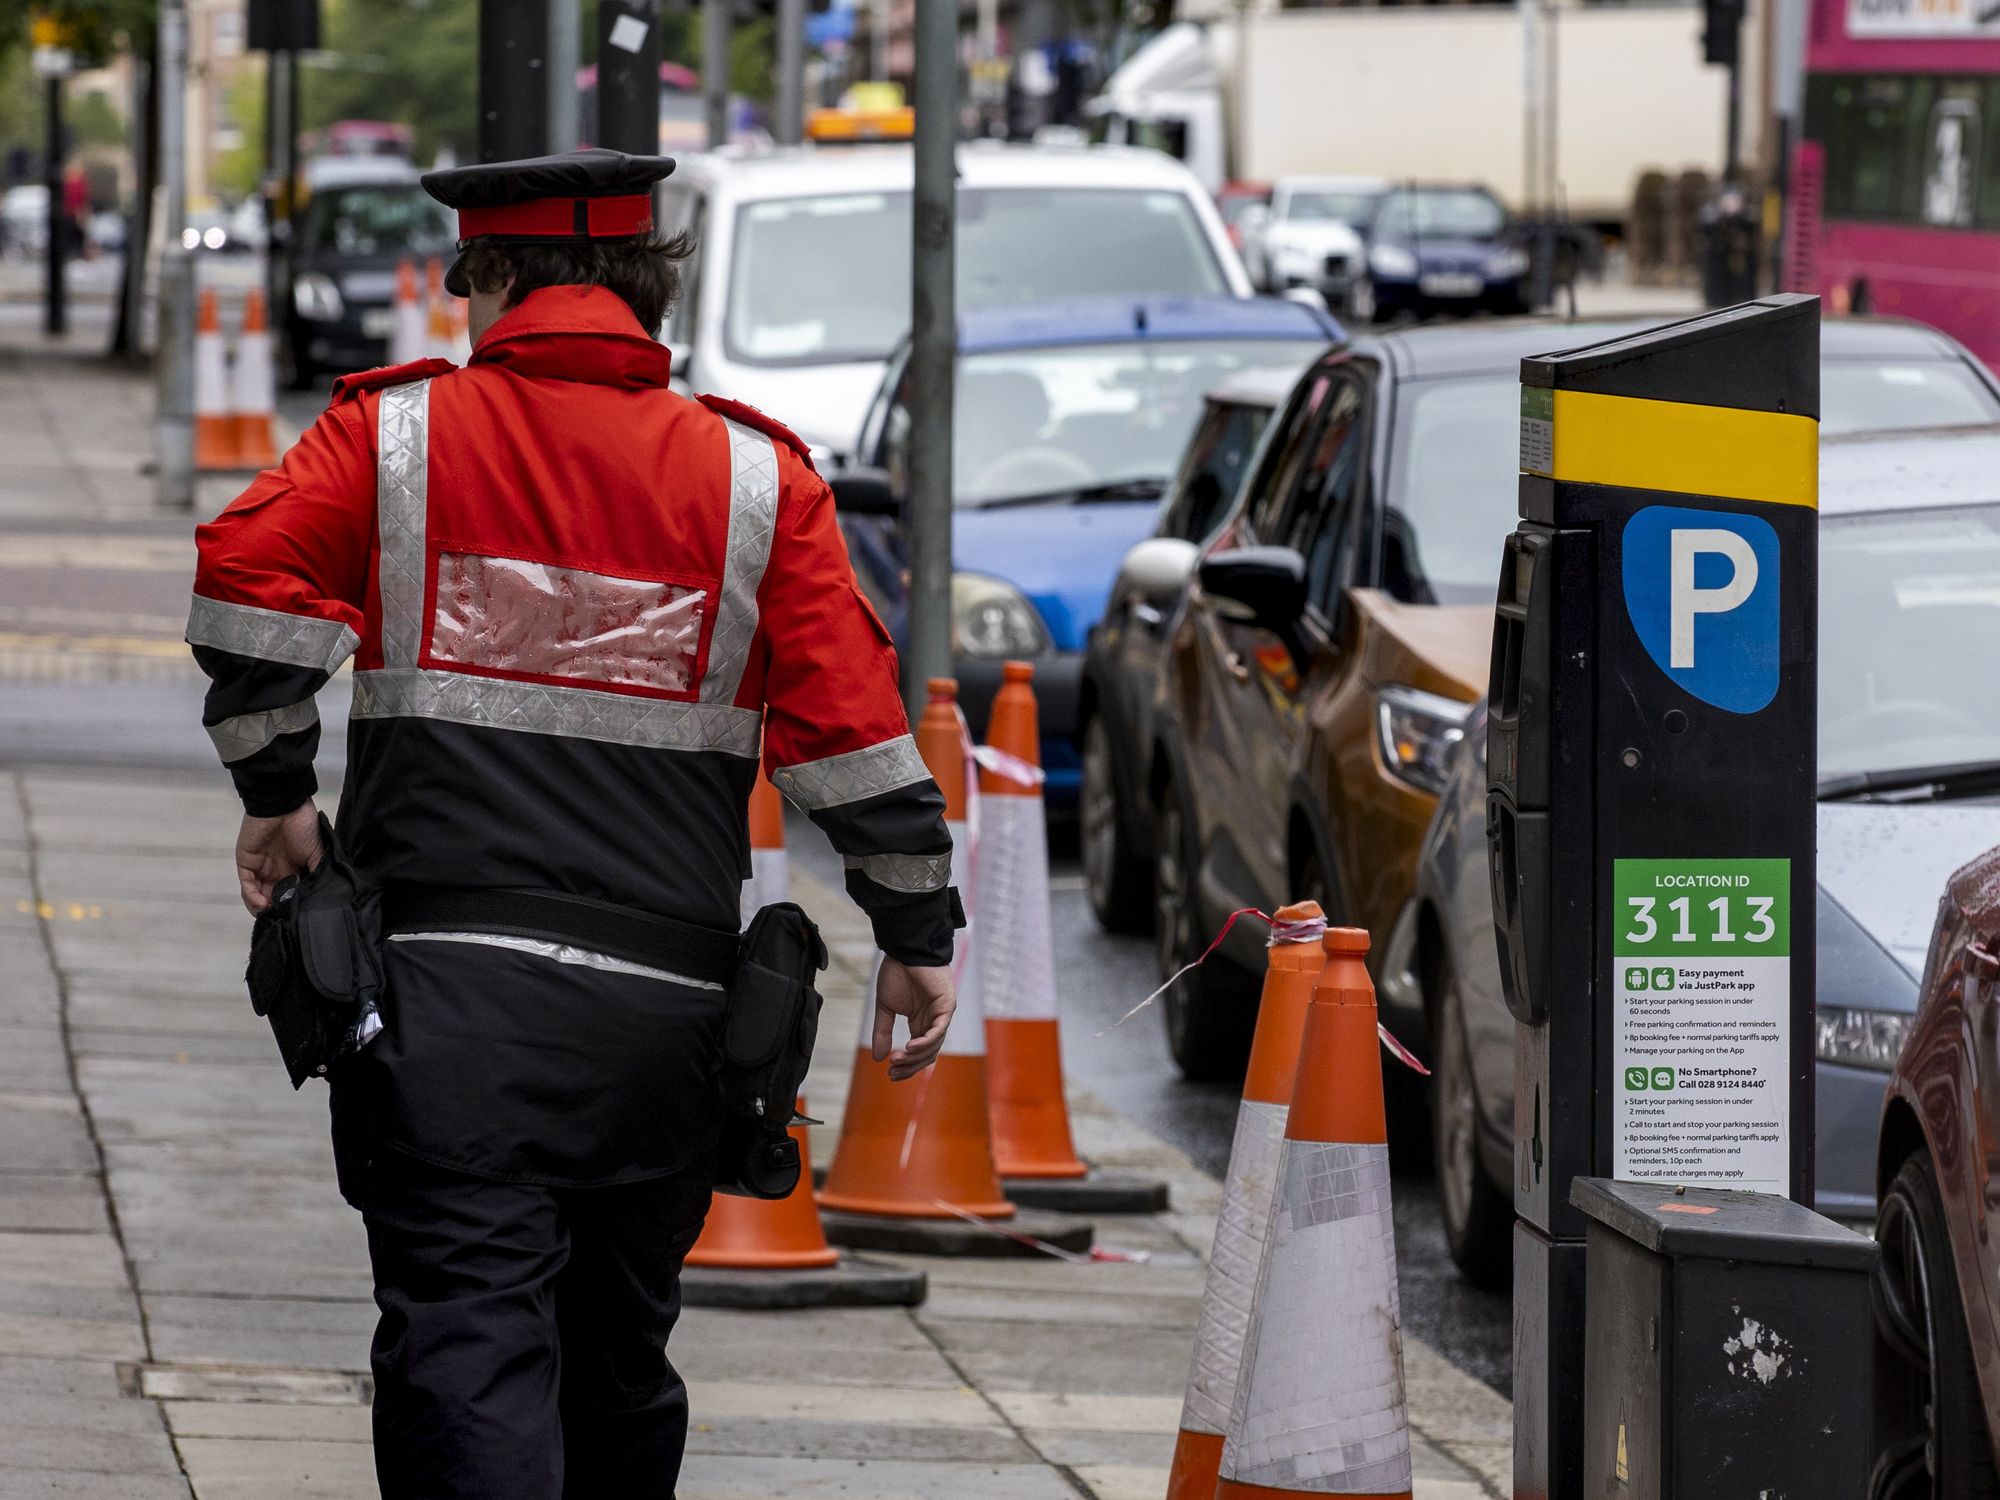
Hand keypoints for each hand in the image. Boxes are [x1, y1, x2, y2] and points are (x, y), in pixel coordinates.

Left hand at [235, 801, 323, 914]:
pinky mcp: (246, 862)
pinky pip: (246, 885)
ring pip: (255, 896)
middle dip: (276, 911)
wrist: (285, 804)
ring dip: (261, 909)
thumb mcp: (318, 852)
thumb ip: (317, 873)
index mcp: (293, 868)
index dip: (291, 906)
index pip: (289, 894)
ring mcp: (260, 867)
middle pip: (271, 899)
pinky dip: (252, 897)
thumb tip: (318, 896)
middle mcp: (275, 870)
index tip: (296, 916)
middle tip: (283, 919)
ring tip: (271, 915)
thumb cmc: (303, 823)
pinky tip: (262, 904)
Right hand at [872, 958, 955, 1081]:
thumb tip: (878, 1059)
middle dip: (910, 1067)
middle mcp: (933, 1022)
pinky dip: (926, 1041)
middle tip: (892, 1073)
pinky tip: (910, 1046)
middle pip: (927, 1055)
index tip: (889, 1075)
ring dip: (915, 1056)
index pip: (918, 1054)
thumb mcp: (885, 1007)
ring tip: (897, 1059)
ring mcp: (942, 1015)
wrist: (905, 950)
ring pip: (933, 1046)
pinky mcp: (946, 1005)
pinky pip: (939, 1030)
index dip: (906, 1067)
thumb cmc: (897, 973)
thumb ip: (882, 1032)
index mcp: (920, 1023)